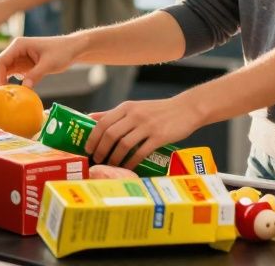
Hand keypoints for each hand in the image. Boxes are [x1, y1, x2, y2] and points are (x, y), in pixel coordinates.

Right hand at [0, 34, 81, 88]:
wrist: (71, 49)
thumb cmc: (62, 52)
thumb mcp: (49, 64)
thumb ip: (36, 75)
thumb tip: (24, 88)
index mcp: (18, 45)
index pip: (0, 61)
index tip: (1, 90)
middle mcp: (15, 51)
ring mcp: (17, 58)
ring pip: (0, 71)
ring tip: (0, 98)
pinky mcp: (22, 66)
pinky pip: (9, 75)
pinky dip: (7, 84)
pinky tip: (10, 95)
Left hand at [87, 97, 203, 170]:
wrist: (186, 109)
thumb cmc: (158, 110)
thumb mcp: (135, 107)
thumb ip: (114, 114)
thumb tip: (90, 118)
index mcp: (127, 107)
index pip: (103, 122)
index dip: (92, 137)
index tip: (87, 149)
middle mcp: (135, 115)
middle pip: (110, 134)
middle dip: (101, 150)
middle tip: (97, 160)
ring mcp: (147, 125)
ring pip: (123, 144)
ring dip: (114, 158)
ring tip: (111, 165)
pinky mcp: (159, 136)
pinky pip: (140, 152)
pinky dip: (131, 162)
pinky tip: (128, 167)